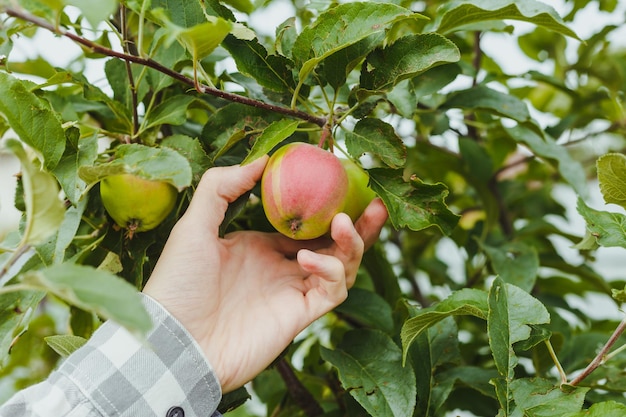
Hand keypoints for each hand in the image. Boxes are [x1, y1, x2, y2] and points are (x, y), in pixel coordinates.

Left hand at [142, 156, 387, 392]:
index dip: (324, 206)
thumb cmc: (178, 284)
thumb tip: (262, 159)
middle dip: (357, 224)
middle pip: (332, 243)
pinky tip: (306, 258)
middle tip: (375, 201)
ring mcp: (292, 291)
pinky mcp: (300, 315)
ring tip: (344, 222)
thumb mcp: (194, 225)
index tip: (340, 182)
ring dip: (351, 243)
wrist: (176, 343)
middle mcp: (281, 267)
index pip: (303, 224)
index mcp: (260, 246)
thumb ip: (221, 187)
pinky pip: (332, 289)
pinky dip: (329, 270)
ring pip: (342, 265)